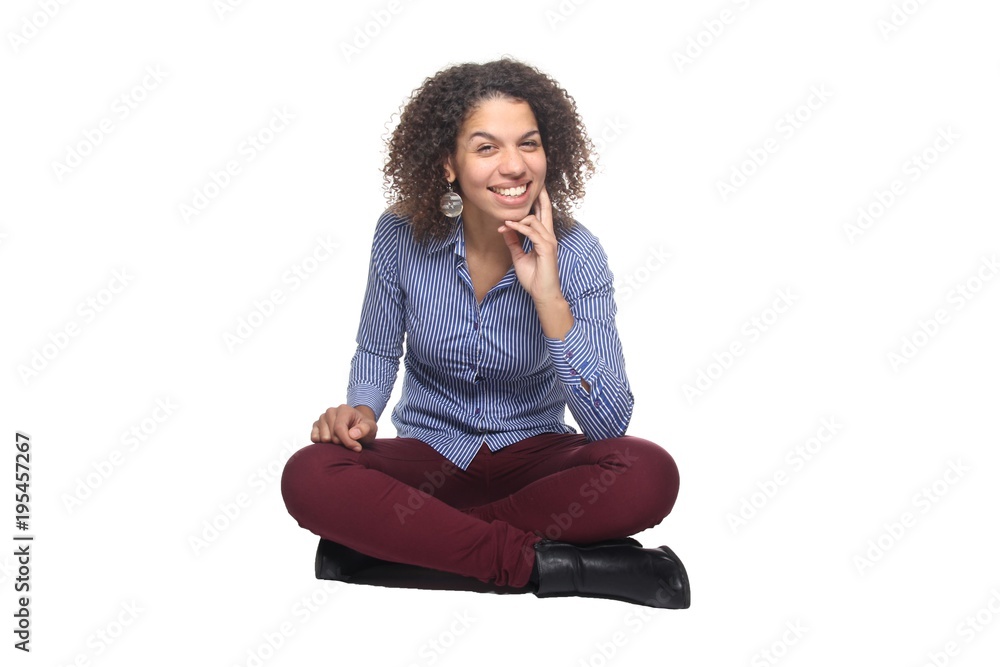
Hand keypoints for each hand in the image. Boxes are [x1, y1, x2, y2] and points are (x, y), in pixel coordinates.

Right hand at [311, 404, 377, 451]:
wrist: (359, 427)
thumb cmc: (364, 427)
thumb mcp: (371, 428)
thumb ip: (364, 429)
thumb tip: (352, 434)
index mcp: (343, 410)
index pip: (339, 428)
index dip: (347, 441)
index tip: (357, 448)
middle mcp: (331, 412)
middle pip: (332, 435)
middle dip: (341, 443)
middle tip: (351, 442)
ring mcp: (322, 418)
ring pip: (323, 438)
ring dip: (333, 444)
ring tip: (342, 440)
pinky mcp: (316, 426)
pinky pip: (314, 437)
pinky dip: (321, 443)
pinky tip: (331, 442)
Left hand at [497, 184, 562, 303]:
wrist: (542, 293)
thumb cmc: (534, 277)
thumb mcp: (519, 257)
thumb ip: (514, 242)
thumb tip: (506, 230)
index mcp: (544, 238)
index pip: (542, 215)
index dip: (536, 203)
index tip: (526, 195)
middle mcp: (549, 237)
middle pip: (546, 210)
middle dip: (540, 196)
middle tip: (535, 184)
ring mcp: (549, 242)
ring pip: (535, 220)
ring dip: (518, 219)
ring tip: (504, 222)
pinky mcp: (546, 248)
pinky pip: (532, 232)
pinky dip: (518, 228)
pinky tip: (508, 226)